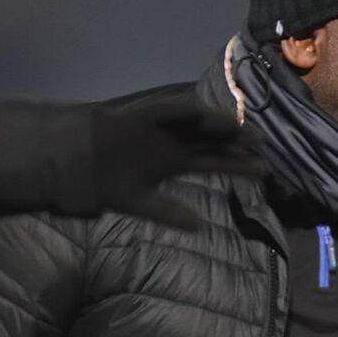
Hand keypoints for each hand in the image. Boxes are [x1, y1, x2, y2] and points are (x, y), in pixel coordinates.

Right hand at [88, 97, 263, 228]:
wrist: (73, 167)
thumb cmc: (105, 183)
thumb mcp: (141, 202)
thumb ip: (168, 212)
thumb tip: (198, 226)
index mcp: (173, 162)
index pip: (213, 161)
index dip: (237, 165)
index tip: (264, 170)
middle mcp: (172, 142)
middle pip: (212, 140)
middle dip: (237, 143)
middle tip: (263, 147)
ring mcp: (160, 128)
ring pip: (198, 124)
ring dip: (218, 124)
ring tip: (241, 129)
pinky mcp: (143, 115)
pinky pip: (169, 110)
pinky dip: (187, 111)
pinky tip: (207, 115)